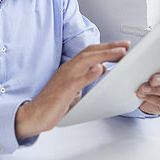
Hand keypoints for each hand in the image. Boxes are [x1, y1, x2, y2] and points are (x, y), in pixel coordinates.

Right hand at [15, 41, 129, 140]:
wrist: (34, 114)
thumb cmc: (52, 102)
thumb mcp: (73, 88)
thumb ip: (85, 77)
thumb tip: (100, 69)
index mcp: (70, 68)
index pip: (90, 52)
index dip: (107, 47)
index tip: (122, 46)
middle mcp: (68, 69)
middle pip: (90, 52)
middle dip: (109, 47)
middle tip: (125, 45)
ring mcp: (65, 78)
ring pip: (85, 61)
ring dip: (104, 55)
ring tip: (119, 53)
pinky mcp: (63, 91)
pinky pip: (77, 80)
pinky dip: (89, 74)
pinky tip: (99, 69)